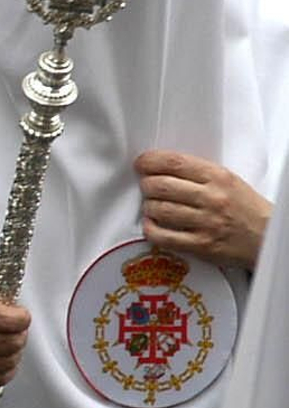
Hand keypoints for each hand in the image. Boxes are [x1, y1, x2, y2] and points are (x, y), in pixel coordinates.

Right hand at [0, 283, 29, 391]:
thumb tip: (16, 288)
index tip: (18, 317)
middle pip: (16, 341)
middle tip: (11, 333)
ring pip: (11, 360)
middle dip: (18, 336)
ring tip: (2, 347)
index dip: (21, 317)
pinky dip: (4, 369)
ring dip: (12, 354)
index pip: (17, 320)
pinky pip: (2, 377)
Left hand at [136, 150, 271, 269]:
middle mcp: (212, 198)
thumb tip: (159, 167)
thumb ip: (197, 173)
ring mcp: (206, 222)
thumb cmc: (244, 208)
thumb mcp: (227, 181)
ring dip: (148, 207)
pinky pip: (162, 236)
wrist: (266, 236)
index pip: (174, 163)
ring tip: (153, 206)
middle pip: (160, 186)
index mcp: (218, 177)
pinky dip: (150, 229)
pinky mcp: (200, 245)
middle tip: (147, 187)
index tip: (141, 163)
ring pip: (158, 209)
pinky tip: (153, 224)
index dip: (150, 161)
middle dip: (146, 185)